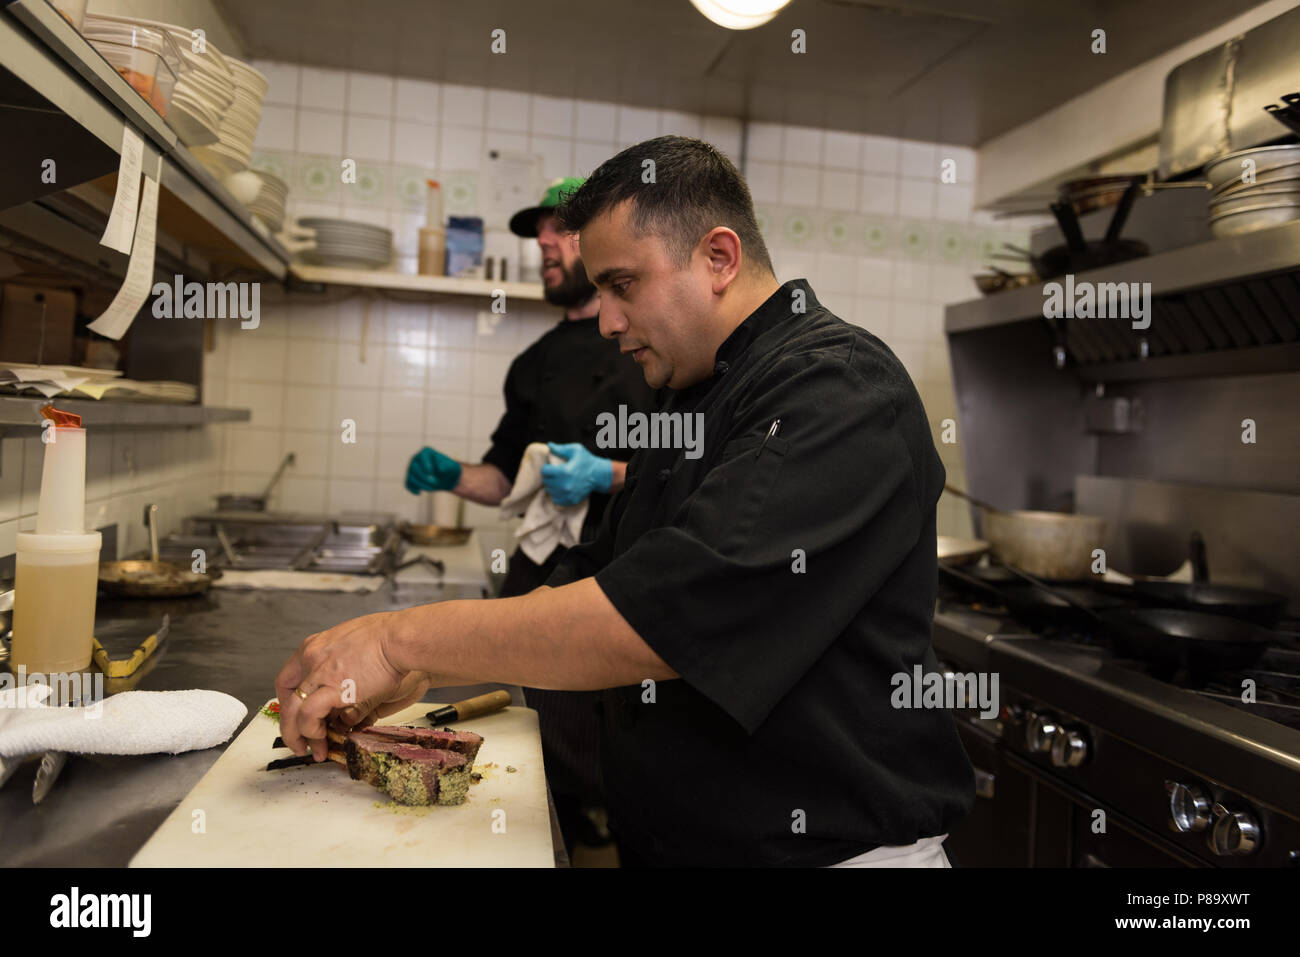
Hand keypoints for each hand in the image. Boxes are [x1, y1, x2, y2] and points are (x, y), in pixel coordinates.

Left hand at [274, 611, 429, 760]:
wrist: (400, 638)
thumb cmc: (389, 637)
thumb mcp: (353, 645)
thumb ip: (341, 665)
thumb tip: (344, 690)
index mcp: (315, 647)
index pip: (287, 678)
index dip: (290, 702)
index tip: (297, 715)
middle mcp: (312, 659)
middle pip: (287, 698)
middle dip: (291, 725)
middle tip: (299, 740)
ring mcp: (319, 674)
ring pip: (292, 712)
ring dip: (299, 735)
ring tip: (315, 749)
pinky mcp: (333, 689)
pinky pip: (309, 716)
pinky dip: (313, 731)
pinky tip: (324, 739)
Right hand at [405, 446, 462, 493]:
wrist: (445, 476)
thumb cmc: (448, 468)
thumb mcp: (451, 466)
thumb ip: (447, 466)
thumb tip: (441, 469)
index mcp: (426, 452)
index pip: (422, 456)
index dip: (425, 464)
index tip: (431, 472)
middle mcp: (416, 459)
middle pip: (414, 468)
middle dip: (424, 477)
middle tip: (436, 483)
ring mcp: (411, 468)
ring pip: (411, 477)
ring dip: (421, 484)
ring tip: (432, 488)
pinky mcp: (411, 478)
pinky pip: (408, 484)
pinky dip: (412, 489)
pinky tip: (419, 493)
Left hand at [541, 442, 612, 505]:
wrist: (599, 475)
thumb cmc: (587, 461)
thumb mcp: (575, 450)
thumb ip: (561, 449)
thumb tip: (549, 445)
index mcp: (565, 471)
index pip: (545, 471)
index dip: (546, 468)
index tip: (551, 467)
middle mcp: (565, 484)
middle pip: (546, 481)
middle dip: (548, 476)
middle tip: (554, 473)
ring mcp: (568, 494)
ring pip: (550, 491)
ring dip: (552, 485)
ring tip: (558, 481)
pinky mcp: (571, 500)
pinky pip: (556, 499)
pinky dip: (556, 494)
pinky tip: (561, 489)